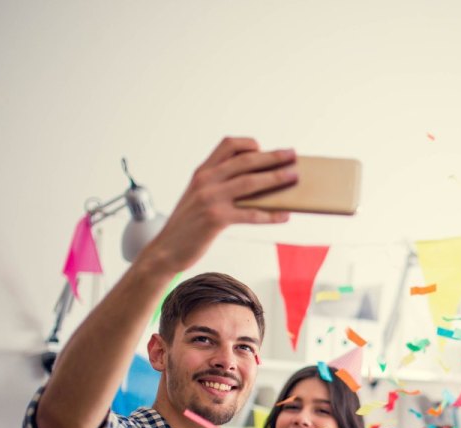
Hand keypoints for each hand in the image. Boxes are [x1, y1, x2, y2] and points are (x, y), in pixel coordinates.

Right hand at [138, 136, 296, 273]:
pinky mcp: (216, 218)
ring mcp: (210, 198)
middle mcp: (205, 180)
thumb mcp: (199, 197)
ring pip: (250, 182)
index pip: (228, 145)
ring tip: (294, 178)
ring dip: (276, 179)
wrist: (166, 249)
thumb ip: (219, 185)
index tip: (264, 149)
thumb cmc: (188, 225)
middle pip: (245, 161)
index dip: (249, 144)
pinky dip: (270, 214)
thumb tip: (255, 184)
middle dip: (272, 157)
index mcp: (202, 171)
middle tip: (292, 156)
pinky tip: (284, 216)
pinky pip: (250, 214)